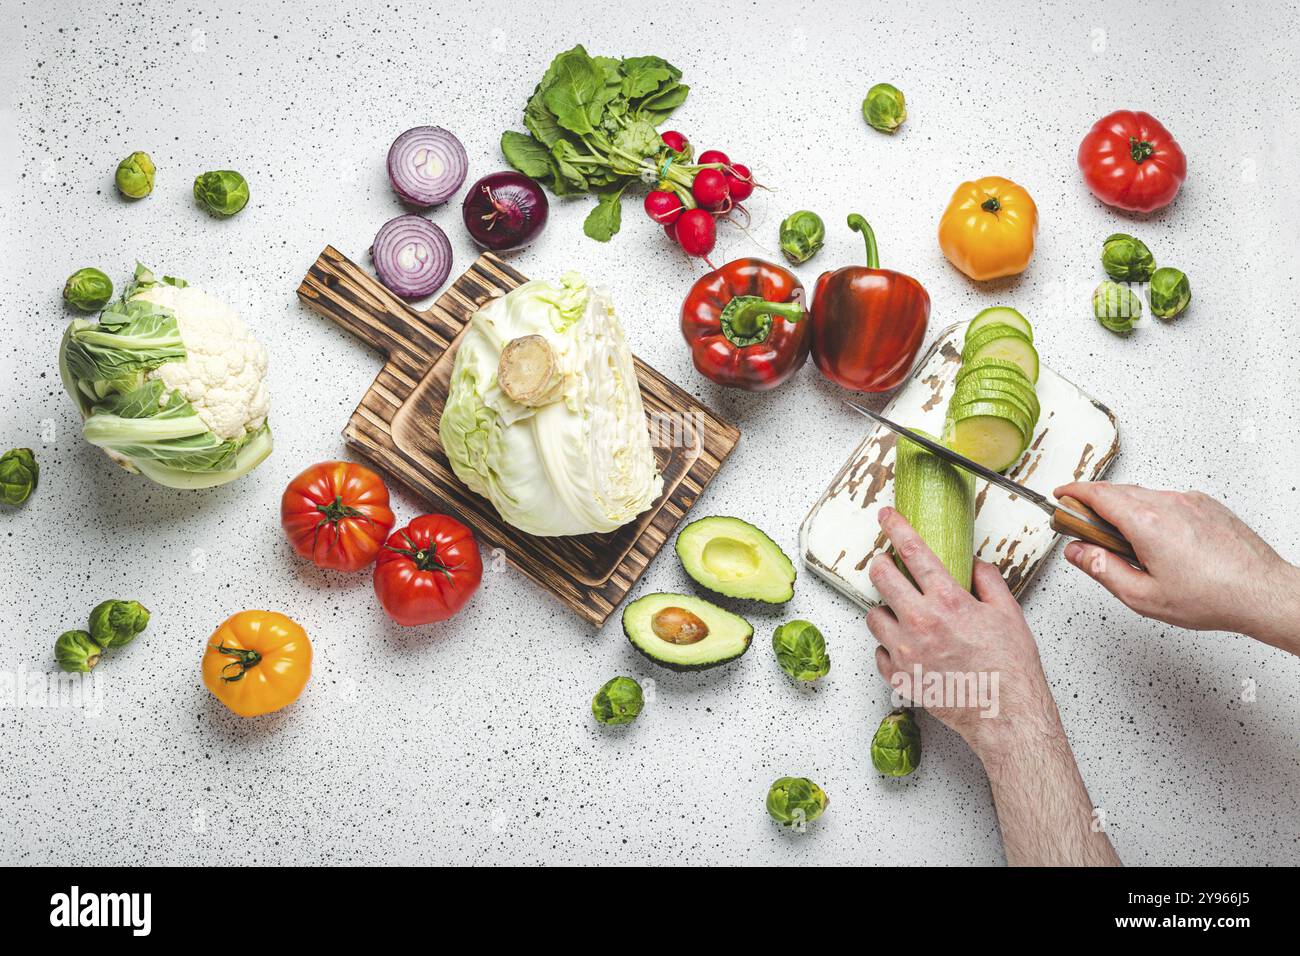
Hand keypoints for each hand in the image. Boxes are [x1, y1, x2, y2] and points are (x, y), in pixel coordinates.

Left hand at [867, 506, 1120, 865]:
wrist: (1006, 716)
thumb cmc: (1011, 668)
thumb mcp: (1009, 614)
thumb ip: (988, 581)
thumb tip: (973, 566)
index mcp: (948, 601)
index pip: (912, 551)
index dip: (895, 527)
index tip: (885, 516)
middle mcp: (920, 623)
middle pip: (880, 578)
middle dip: (882, 566)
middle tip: (891, 568)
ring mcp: (905, 652)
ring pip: (873, 615)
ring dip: (885, 609)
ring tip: (905, 614)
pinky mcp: (899, 677)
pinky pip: (879, 652)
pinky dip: (889, 646)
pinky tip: (908, 647)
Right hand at [1055, 482, 1299, 651]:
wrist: (1262, 593)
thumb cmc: (1212, 597)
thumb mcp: (1142, 595)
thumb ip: (1101, 569)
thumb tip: (1077, 552)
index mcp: (1146, 523)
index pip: (1097, 494)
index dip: (1073, 492)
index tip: (1061, 496)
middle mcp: (1167, 504)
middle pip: (1117, 492)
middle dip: (1094, 504)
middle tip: (1084, 526)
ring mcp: (1189, 501)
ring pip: (1144, 496)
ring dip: (1125, 510)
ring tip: (1126, 543)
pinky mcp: (1206, 505)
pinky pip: (1168, 501)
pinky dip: (1153, 512)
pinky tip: (1158, 541)